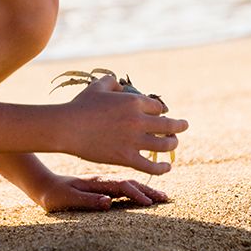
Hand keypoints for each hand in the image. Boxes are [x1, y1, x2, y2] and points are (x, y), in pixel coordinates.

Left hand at [33, 174, 169, 211]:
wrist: (42, 183)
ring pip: (128, 183)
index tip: (150, 204)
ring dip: (145, 189)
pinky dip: (136, 189)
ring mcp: (103, 182)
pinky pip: (122, 185)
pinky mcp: (101, 185)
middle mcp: (102, 180)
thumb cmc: (53, 195)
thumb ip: (87, 200)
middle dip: (148, 190)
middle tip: (166, 198)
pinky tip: (144, 193)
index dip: (137, 195)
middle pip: (130, 182)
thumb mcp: (66, 199)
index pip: (121, 186)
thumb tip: (108, 202)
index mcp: (96, 182)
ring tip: (162, 196)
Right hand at [61, 74, 187, 175]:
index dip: (161, 110)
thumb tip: (122, 87)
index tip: (161, 114)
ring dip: (173, 144)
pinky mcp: (126, 158)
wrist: (68, 127)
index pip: (159, 107)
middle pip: (169, 125)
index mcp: (134, 101)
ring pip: (165, 145)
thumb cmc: (80, 105)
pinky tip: (168, 166)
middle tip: (183, 126)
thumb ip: (113, 82)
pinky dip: (163, 167)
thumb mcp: (98, 86)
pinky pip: (151, 165)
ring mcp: (134, 140)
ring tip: (173, 144)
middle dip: (179, 126)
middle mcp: (138, 120)